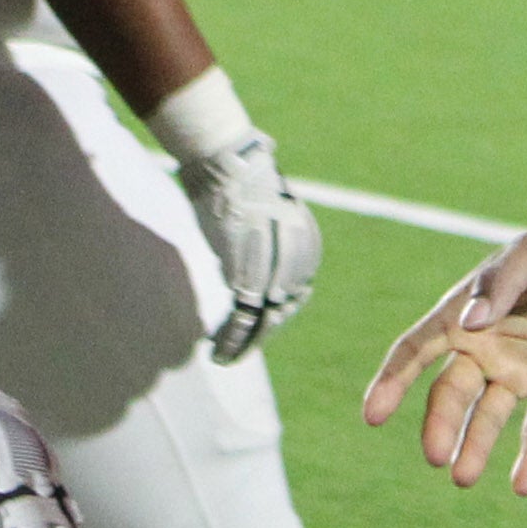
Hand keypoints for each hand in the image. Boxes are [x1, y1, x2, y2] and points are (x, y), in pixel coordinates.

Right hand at [184, 131, 323, 363]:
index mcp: (307, 248)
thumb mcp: (265, 221)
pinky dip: (231, 340)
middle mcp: (300, 263)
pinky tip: (219, 351)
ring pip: (264, 322)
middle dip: (259, 335)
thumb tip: (250, 273)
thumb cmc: (240, 187)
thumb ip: (267, 247)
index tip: (255, 328)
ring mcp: (276, 272)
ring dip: (243, 345)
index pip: (294, 294)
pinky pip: (244, 320)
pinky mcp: (249, 279)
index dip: (273, 315)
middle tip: (238, 351)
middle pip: (281, 311)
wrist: (230, 170)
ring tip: (225, 357)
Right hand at [363, 196, 526, 493]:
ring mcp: (523, 370)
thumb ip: (503, 285)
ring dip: (475, 447)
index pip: (417, 350)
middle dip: (440, 425)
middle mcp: (489, 347)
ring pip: (489, 417)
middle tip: (436, 456)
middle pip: (451, 393)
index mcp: (469, 312)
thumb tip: (470, 322)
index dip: (393, 381)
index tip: (373, 415)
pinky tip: (523, 486)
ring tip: (465, 477)